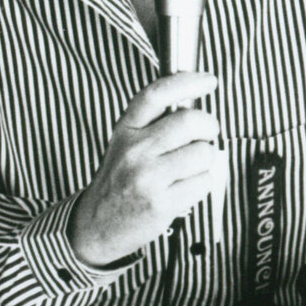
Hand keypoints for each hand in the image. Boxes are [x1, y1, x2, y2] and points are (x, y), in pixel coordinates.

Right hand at [68, 72, 220, 265]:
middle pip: (190, 122)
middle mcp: (135, 150)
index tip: (207, 81)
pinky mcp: (162, 203)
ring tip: (188, 167)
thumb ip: (153, 123)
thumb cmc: (119, 181)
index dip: (187, 82)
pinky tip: (184, 187)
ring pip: (203, 153)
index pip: (156, 95)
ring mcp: (148, 177)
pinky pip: (204, 181)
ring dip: (205, 159)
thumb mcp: (124, 144)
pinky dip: (202, 183)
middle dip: (209, 126)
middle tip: (207, 133)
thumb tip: (194, 102)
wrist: (97, 225)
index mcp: (125, 130)